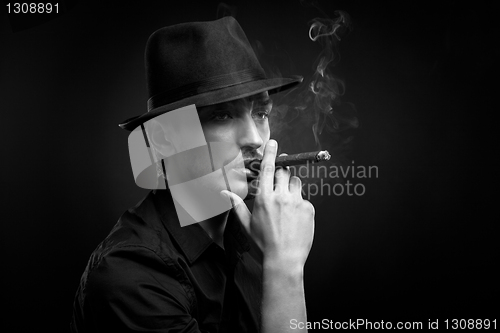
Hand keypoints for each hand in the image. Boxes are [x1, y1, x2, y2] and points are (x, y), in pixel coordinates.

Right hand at [221, 140, 314, 270]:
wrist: (284, 260)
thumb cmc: (264, 244)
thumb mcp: (246, 225)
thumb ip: (236, 205)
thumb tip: (224, 193)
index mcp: (264, 198)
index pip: (268, 169)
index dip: (270, 153)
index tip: (273, 143)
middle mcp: (281, 196)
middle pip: (284, 172)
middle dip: (281, 173)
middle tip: (279, 182)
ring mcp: (297, 202)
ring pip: (296, 183)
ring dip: (291, 187)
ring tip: (287, 203)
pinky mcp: (309, 209)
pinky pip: (305, 199)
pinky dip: (299, 204)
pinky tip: (295, 218)